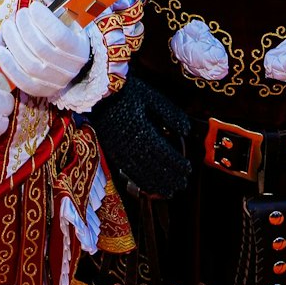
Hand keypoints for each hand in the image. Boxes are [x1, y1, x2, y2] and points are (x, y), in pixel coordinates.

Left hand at [0, 0, 91, 100]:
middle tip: (19, 14)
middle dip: (25, 28)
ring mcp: (54, 82)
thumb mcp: (69, 13)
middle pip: (42, 48)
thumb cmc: (68, 32)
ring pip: (30, 64)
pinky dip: (8, 65)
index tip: (33, 6)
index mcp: (80, 48)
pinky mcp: (39, 90)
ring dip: (14, 43)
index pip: (60, 36)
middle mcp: (70, 69)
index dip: (43, 20)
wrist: (71, 62)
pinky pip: (21, 80)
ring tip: (7, 26)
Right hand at [88, 75, 191, 198]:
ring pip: (142, 173)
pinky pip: (128, 172)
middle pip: (155, 167)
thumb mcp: (151, 97)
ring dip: (157, 184)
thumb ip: (170, 113)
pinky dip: (140, 181)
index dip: (177, 164)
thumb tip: (187, 130)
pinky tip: (148, 186)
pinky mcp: (113, 152)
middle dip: (170, 178)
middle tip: (182, 185)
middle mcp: (132, 145)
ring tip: (169, 192)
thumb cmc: (127, 92)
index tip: (188, 169)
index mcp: (144, 131)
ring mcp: (121, 151)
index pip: (165, 153)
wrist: (97, 93)